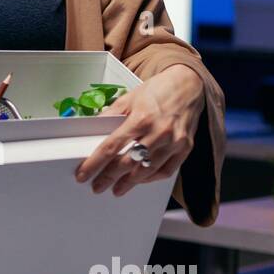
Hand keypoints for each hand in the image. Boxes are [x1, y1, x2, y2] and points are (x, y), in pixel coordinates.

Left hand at [74, 65, 204, 196]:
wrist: (189, 85)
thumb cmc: (159, 91)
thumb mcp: (129, 98)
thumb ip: (111, 115)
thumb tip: (94, 129)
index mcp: (141, 118)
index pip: (111, 146)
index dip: (95, 163)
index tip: (84, 174)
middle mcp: (158, 132)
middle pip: (127, 163)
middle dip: (109, 178)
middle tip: (98, 186)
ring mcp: (174, 142)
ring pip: (146, 171)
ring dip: (129, 183)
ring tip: (117, 188)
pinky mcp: (185, 148)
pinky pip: (165, 171)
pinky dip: (150, 178)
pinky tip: (139, 179)